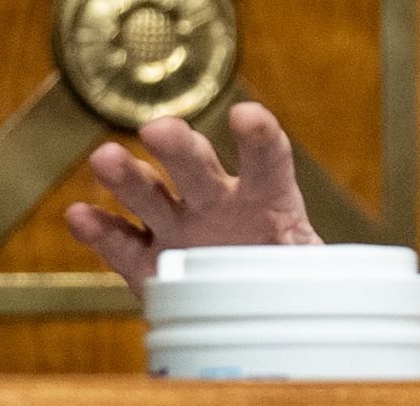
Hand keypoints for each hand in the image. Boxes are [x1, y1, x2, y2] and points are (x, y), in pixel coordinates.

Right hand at [66, 101, 322, 297]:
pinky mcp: (150, 261)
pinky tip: (80, 215)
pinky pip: (122, 244)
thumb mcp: (315, 275)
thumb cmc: (289, 277)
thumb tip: (339, 280)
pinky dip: (99, 232)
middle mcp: (219, 202)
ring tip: (104, 157)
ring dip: (127, 178)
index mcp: (268, 198)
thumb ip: (317, 271)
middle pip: (198, 167)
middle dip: (179, 148)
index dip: (259, 137)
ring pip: (151, 195)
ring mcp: (181, 227)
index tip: (247, 116)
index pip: (268, 160)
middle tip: (160, 128)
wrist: (254, 302)